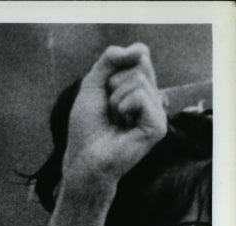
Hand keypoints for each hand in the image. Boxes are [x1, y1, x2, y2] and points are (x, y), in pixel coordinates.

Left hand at [63, 43, 167, 188]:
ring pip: (138, 79)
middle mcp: (153, 97)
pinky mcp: (159, 125)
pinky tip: (123, 127)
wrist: (84, 159)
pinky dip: (122, 107)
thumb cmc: (87, 127)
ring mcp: (158, 111)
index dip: (114, 68)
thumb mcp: (93, 84)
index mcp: (141, 87)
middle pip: (139, 64)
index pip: (139, 53)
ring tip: (115, 121)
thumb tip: (139, 49)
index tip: (104, 92)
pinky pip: (140, 96)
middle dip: (112, 84)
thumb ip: (110, 59)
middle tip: (109, 110)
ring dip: (114, 100)